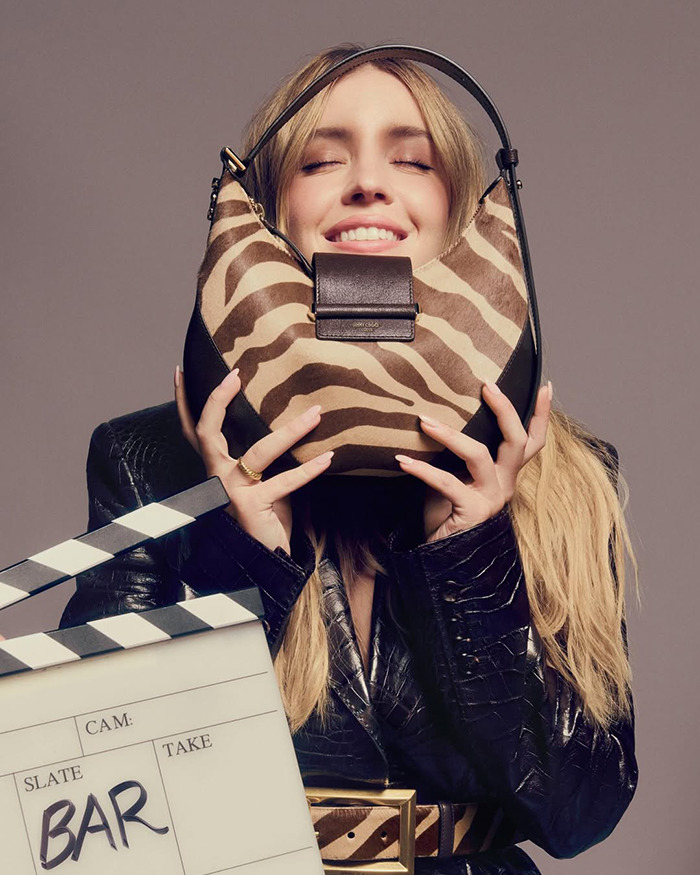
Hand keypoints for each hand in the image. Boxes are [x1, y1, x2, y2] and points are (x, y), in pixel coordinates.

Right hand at [174, 366, 332, 554]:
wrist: (261, 558)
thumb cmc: (263, 516)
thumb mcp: (259, 481)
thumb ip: (262, 456)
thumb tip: (288, 421)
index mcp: (215, 467)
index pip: (193, 431)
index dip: (182, 403)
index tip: (180, 372)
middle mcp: (217, 476)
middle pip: (208, 432)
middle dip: (218, 400)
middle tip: (234, 375)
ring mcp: (231, 491)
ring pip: (259, 451)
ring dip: (291, 430)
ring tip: (315, 413)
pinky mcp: (252, 506)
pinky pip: (285, 482)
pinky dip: (309, 469)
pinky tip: (327, 458)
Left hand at [396, 381, 551, 541]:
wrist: (439, 557)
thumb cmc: (444, 512)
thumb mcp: (455, 475)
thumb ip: (457, 452)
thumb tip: (436, 414)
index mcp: (506, 475)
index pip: (532, 442)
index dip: (542, 415)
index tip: (544, 385)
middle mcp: (505, 485)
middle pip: (517, 442)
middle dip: (505, 410)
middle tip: (488, 386)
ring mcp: (491, 499)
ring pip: (480, 456)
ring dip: (450, 435)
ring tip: (424, 421)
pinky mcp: (471, 512)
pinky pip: (447, 483)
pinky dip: (422, 470)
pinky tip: (404, 460)